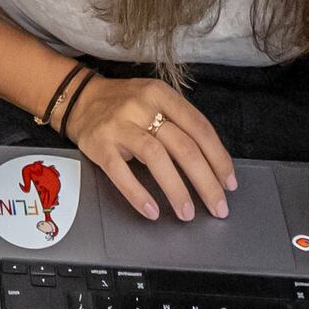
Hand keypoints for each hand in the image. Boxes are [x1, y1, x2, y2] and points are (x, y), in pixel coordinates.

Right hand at [66, 76, 236, 221]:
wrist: (79, 98)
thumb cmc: (125, 105)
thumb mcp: (155, 102)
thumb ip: (179, 125)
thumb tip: (211, 165)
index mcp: (162, 95)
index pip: (199, 128)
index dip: (218, 158)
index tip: (229, 182)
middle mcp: (142, 106)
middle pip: (183, 146)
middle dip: (206, 181)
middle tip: (218, 207)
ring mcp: (119, 125)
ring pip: (157, 158)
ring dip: (177, 190)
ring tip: (188, 213)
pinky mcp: (100, 144)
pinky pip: (121, 172)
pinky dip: (138, 194)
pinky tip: (152, 211)